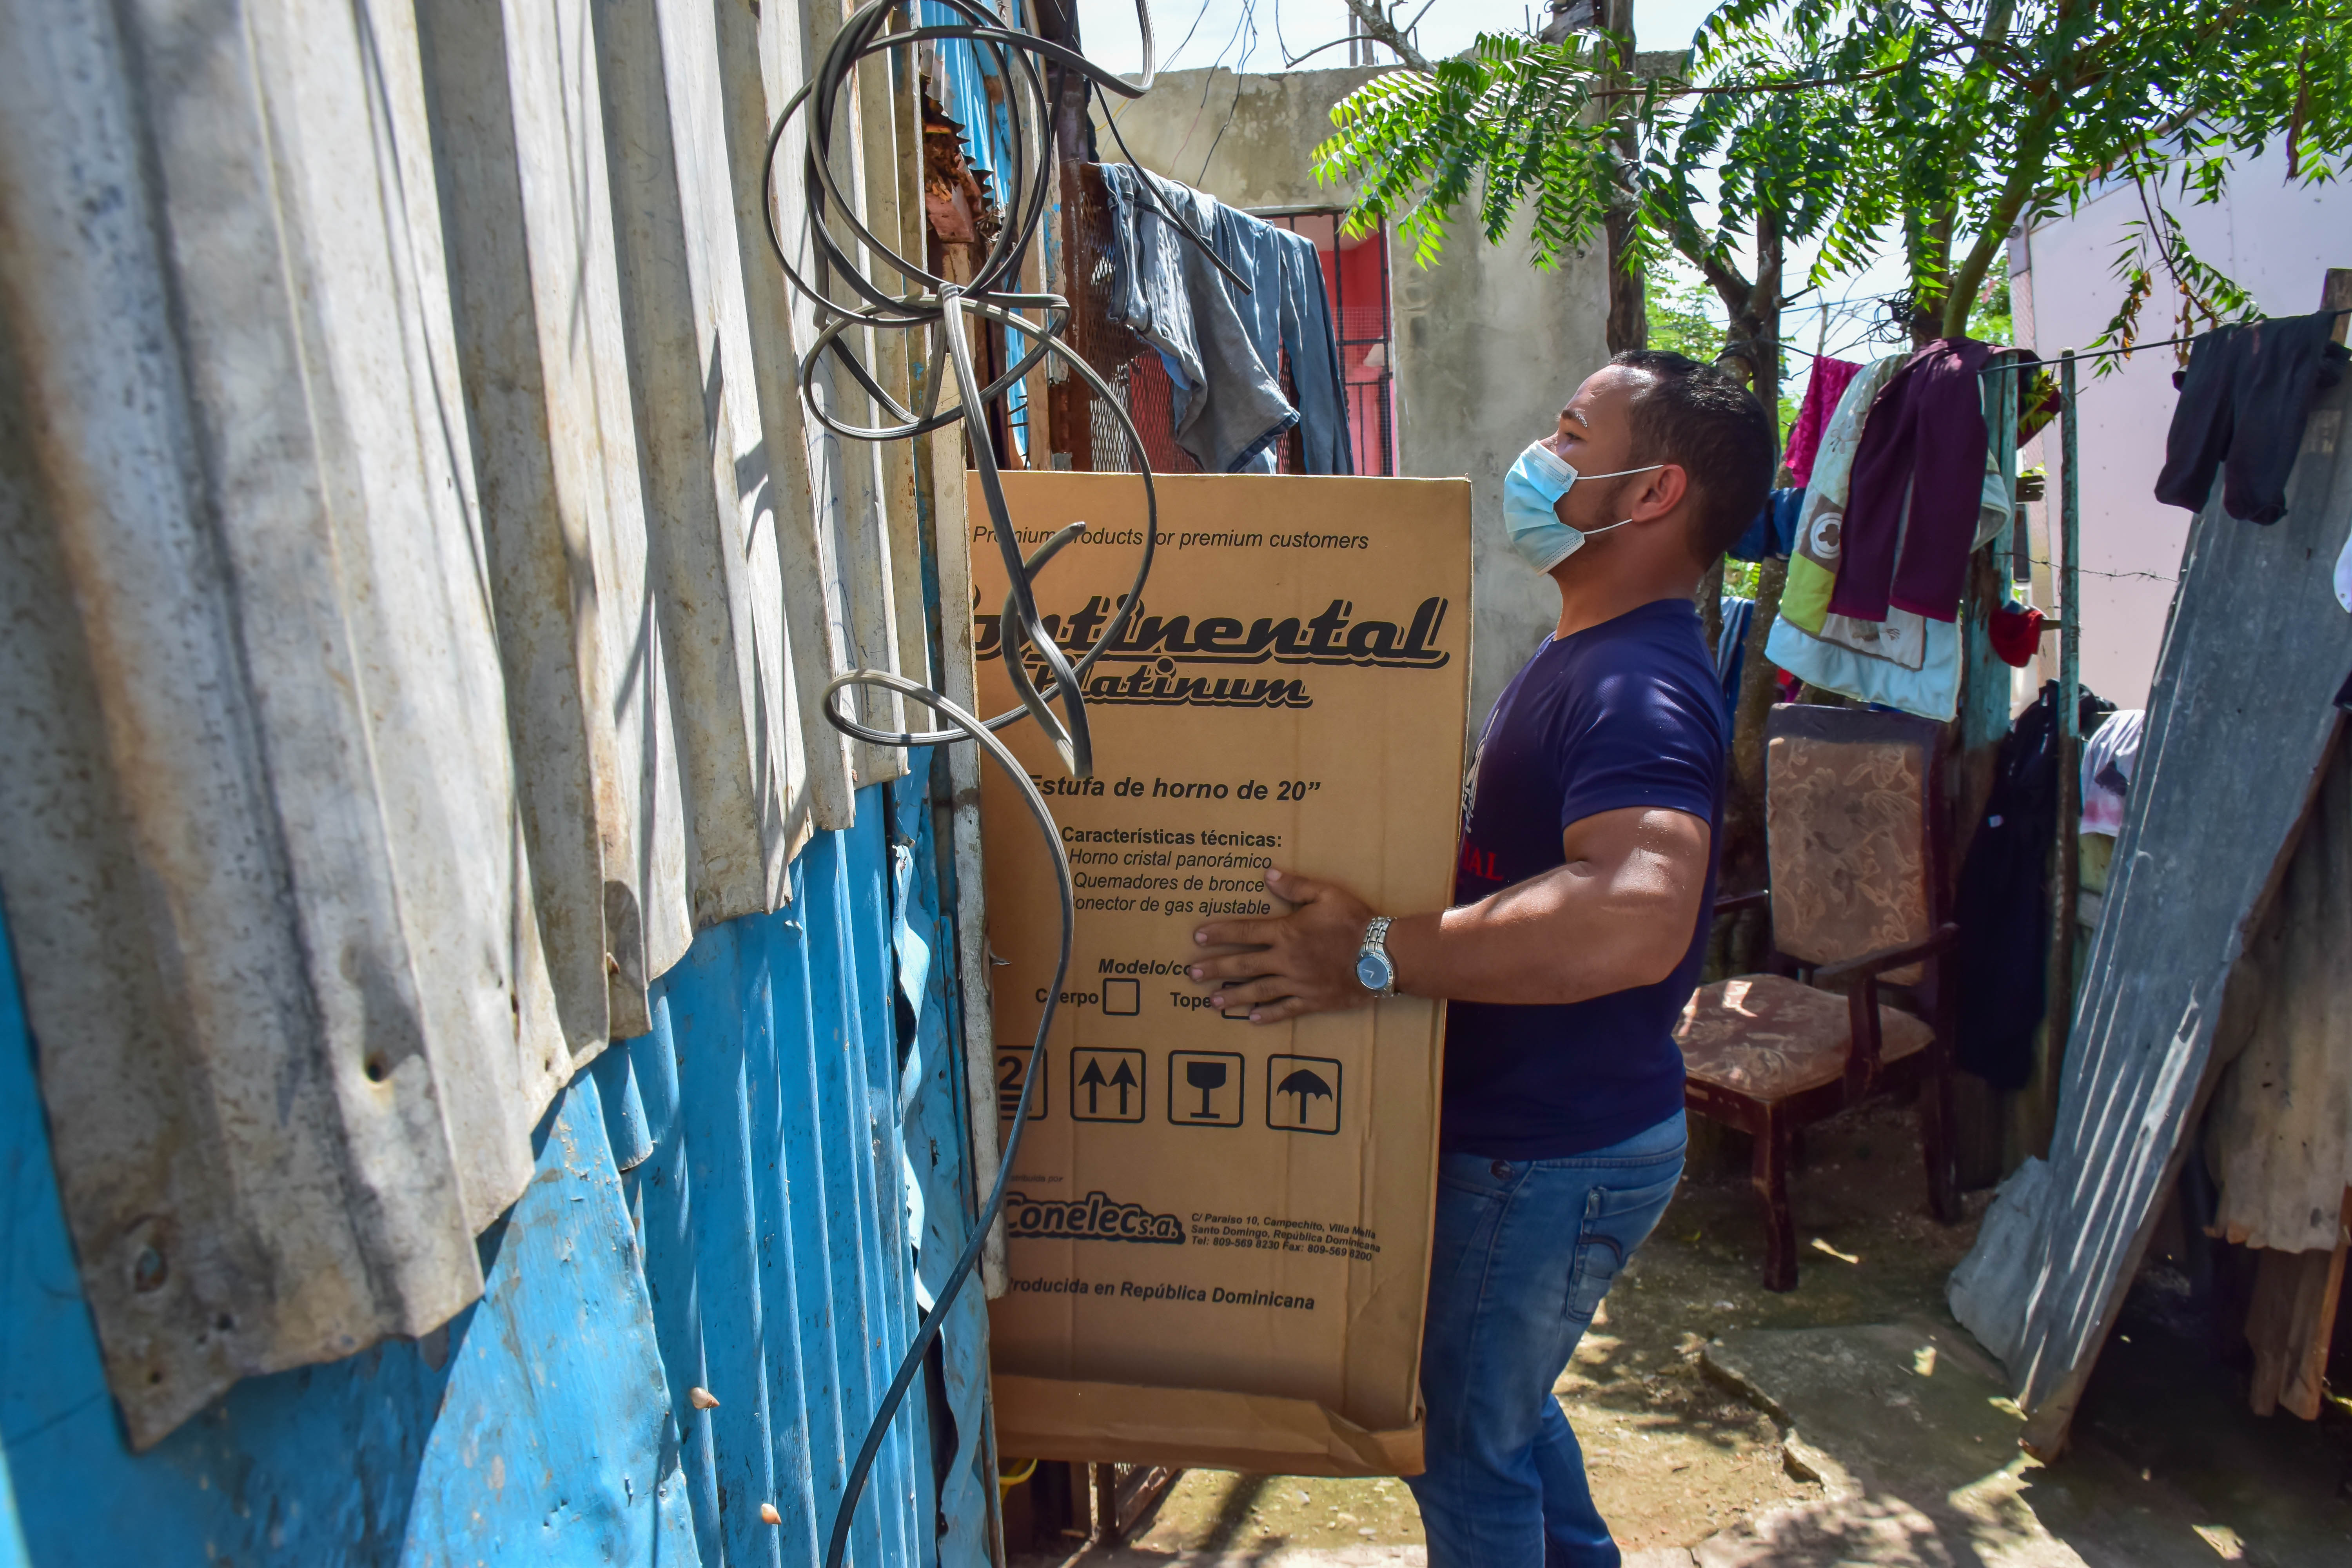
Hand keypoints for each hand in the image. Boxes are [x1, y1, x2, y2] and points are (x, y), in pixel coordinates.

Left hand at [1187, 867, 1376, 1023]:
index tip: (1198, 936)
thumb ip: (1296, 886)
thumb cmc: (1356, 922)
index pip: (1245, 931)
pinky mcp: (1313, 1001)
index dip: (1220, 932)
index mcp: (1287, 932)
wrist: (1384, 955)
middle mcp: (1286, 960)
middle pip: (1243, 964)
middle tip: (1191, 974)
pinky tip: (1252, 1019)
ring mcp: (1298, 983)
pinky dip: (1268, 1015)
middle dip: (1215, 968)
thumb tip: (1268, 874)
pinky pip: (1286, 1010)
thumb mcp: (1328, 894)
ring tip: (1212, 1002)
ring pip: (1258, 991)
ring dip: (1233, 996)